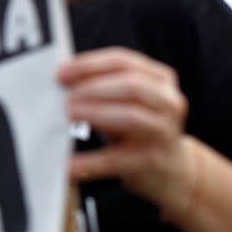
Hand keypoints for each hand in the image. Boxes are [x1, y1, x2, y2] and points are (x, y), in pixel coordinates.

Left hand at [58, 47, 198, 218]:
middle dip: (93, 87)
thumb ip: (99, 88)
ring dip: (96, 113)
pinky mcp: (154, 161)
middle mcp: (167, 101)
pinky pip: (117, 159)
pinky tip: (69, 166)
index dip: (89, 65)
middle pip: (131, 85)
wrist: (171, 171)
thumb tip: (60, 82)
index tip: (61, 72)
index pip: (122, 61)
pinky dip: (90, 163)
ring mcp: (164, 132)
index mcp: (158, 79)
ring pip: (131, 116)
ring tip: (69, 116)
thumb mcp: (123, 103)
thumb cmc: (138, 130)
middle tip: (66, 96)